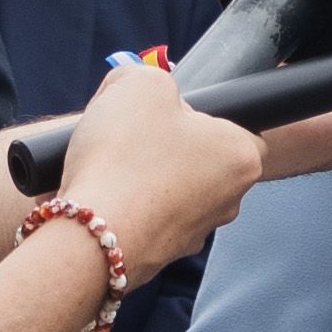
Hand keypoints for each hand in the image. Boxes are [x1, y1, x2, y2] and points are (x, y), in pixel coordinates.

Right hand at [56, 62, 264, 276]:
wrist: (89, 235)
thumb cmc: (124, 157)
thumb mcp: (139, 85)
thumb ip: (151, 77)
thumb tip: (147, 90)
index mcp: (242, 156)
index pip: (234, 127)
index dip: (194, 115)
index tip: (161, 116)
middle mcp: (231, 199)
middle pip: (199, 159)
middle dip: (166, 147)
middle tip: (131, 140)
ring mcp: (198, 232)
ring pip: (171, 190)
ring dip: (142, 178)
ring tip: (108, 170)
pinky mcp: (164, 254)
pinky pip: (146, 219)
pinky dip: (126, 207)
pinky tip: (100, 198)